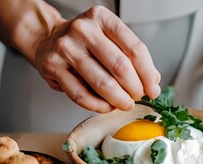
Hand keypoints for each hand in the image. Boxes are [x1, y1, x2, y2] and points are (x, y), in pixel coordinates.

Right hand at [33, 6, 160, 112]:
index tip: (153, 88)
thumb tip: (153, 83)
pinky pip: (81, 95)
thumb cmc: (87, 43)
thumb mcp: (111, 40)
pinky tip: (107, 107)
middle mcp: (84, 29)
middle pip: (121, 67)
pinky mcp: (53, 66)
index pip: (135, 49)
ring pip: (102, 84)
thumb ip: (132, 57)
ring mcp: (66, 47)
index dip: (148, 73)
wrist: (49, 39)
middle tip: (138, 97)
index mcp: (103, 18)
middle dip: (135, 88)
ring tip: (125, 104)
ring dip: (119, 100)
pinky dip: (99, 106)